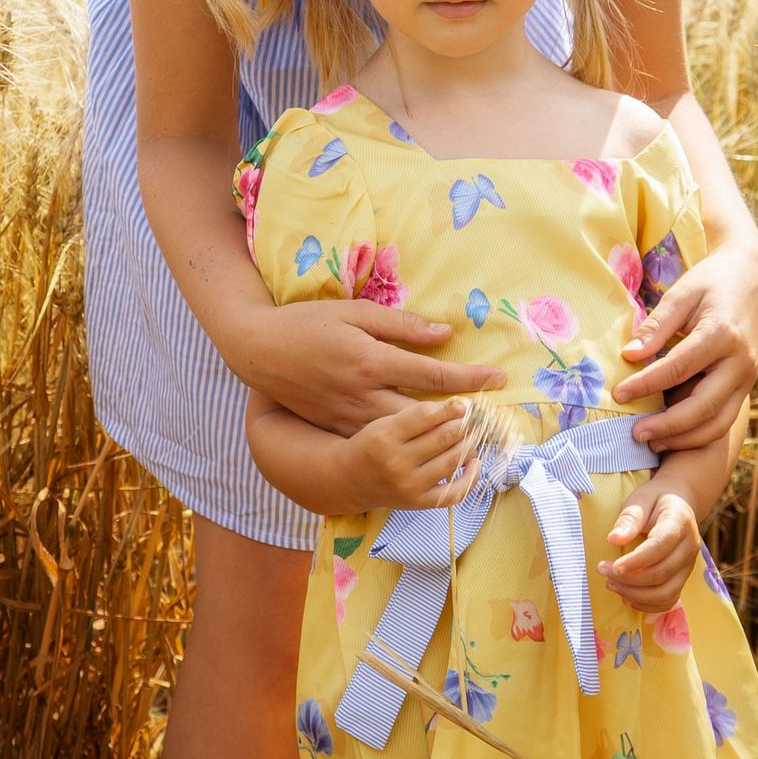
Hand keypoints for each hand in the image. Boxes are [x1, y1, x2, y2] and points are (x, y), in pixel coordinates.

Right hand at [234, 298, 504, 438]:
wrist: (257, 350)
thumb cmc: (308, 322)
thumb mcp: (355, 311)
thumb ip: (402, 325)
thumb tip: (444, 334)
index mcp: (371, 361)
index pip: (433, 374)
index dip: (470, 378)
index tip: (500, 379)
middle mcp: (363, 395)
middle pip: (424, 415)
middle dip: (462, 419)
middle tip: (495, 417)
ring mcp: (349, 417)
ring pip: (403, 436)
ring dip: (437, 437)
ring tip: (472, 434)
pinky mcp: (337, 427)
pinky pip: (379, 442)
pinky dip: (406, 446)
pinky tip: (428, 446)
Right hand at [341, 399, 481, 513]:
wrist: (349, 480)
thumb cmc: (370, 445)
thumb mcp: (384, 422)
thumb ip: (415, 415)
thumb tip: (457, 408)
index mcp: (385, 435)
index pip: (427, 415)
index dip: (450, 407)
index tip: (462, 405)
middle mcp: (396, 461)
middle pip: (444, 436)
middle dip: (464, 425)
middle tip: (474, 419)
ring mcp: (409, 484)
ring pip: (452, 459)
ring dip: (470, 445)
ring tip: (474, 436)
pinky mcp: (418, 502)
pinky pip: (453, 493)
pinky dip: (470, 478)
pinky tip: (475, 463)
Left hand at [597, 482, 701, 612]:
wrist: (679, 504)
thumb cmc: (655, 500)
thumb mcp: (640, 500)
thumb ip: (629, 518)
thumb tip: (614, 539)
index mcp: (679, 522)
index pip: (660, 547)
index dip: (636, 561)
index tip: (613, 566)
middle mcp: (689, 547)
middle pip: (661, 573)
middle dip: (629, 579)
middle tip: (603, 571)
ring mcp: (688, 566)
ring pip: (666, 592)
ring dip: (636, 595)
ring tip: (612, 585)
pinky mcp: (683, 578)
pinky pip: (669, 600)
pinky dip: (647, 605)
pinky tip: (627, 597)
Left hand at [612, 242, 757, 450]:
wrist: (750, 280)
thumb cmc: (712, 283)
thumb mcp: (681, 294)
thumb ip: (656, 326)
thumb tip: (629, 356)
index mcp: (723, 334)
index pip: (678, 368)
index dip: (646, 384)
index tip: (619, 394)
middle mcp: (740, 363)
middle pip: (704, 407)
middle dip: (668, 425)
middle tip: (634, 433)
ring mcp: (747, 378)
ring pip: (718, 423)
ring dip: (684, 439)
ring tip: (651, 443)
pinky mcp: (745, 387)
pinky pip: (723, 419)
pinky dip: (698, 434)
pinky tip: (671, 436)